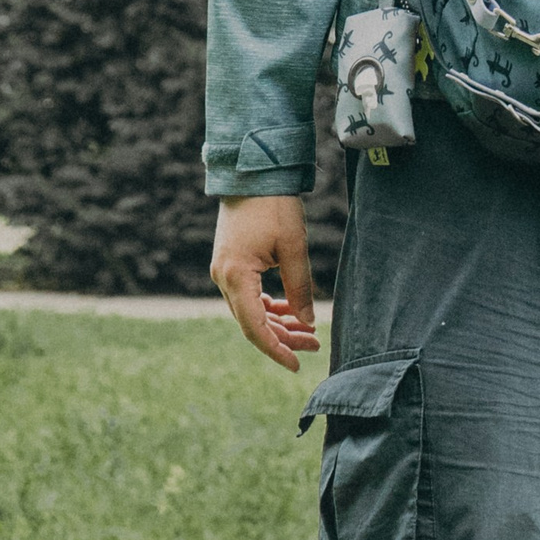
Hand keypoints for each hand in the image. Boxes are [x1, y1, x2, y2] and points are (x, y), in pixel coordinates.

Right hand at [212, 195, 320, 369]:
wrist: (253, 174)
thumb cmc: (275, 206)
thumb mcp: (294, 248)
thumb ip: (300, 289)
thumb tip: (306, 323)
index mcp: (236, 276)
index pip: (254, 327)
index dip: (276, 350)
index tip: (297, 365)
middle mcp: (223, 277)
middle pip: (252, 323)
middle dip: (283, 338)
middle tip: (315, 345)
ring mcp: (224, 271)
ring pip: (250, 311)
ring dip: (277, 323)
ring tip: (308, 331)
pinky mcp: (230, 264)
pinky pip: (248, 297)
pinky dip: (268, 307)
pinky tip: (289, 311)